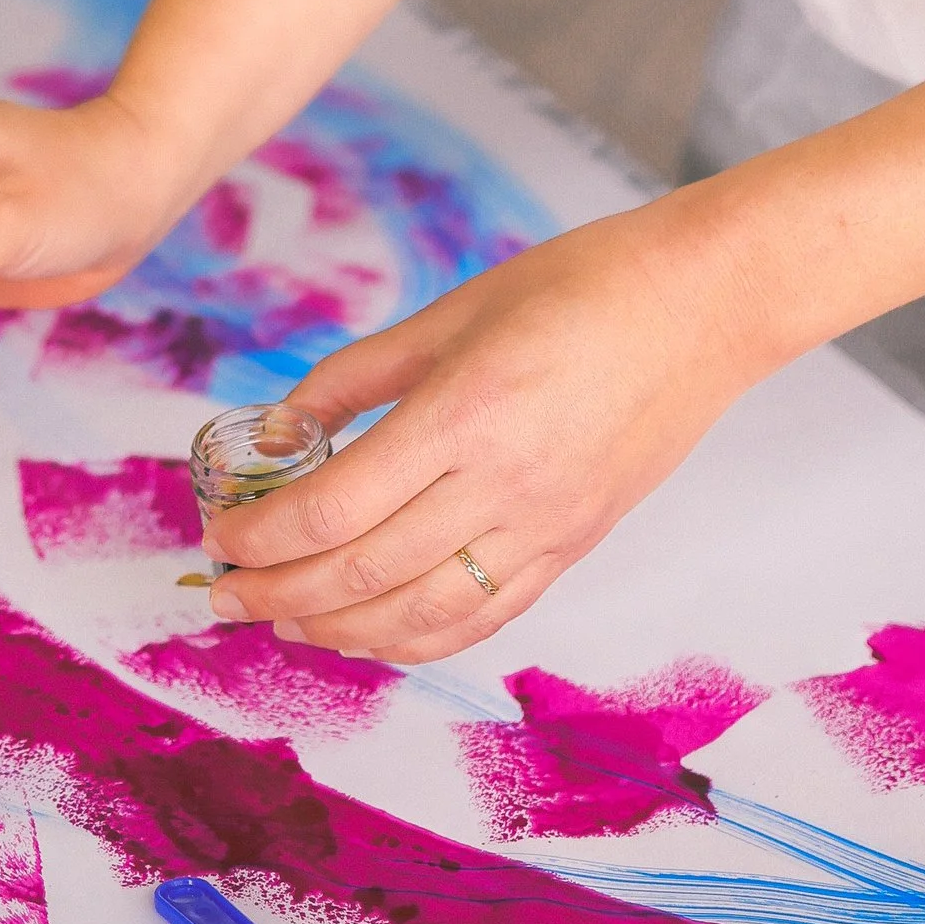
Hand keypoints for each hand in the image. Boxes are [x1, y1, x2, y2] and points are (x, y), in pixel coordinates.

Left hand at [201, 194, 785, 661]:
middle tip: (221, 591)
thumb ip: (360, 375)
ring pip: (421, 616)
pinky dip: (415, 638)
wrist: (706, 306)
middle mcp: (504, 486)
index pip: (334, 508)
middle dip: (276, 594)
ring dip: (337, 631)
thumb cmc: (581, 285)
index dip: (262, 534)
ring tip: (281, 621)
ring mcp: (545, 527)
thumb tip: (280, 425)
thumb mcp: (454, 309)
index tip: (218, 531)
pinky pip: (484, 618)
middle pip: (363, 574)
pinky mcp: (574, 547)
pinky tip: (369, 632)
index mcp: (464, 414)